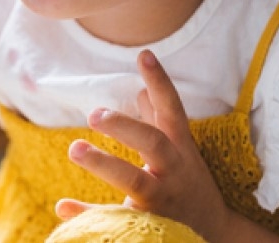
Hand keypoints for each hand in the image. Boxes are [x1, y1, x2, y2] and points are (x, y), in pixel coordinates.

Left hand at [56, 50, 232, 241]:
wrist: (215, 234)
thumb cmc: (189, 183)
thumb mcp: (180, 150)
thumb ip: (159, 121)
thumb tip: (141, 90)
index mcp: (180, 149)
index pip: (172, 109)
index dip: (160, 82)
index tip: (143, 55)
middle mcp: (174, 172)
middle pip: (153, 144)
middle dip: (125, 127)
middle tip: (94, 114)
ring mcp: (162, 201)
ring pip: (136, 182)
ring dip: (105, 164)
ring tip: (76, 148)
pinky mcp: (148, 225)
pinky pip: (116, 220)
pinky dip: (88, 214)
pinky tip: (62, 205)